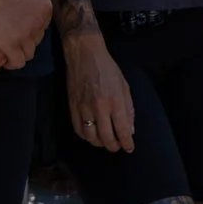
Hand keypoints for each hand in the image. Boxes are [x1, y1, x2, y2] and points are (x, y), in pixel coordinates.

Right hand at [0, 0, 63, 68]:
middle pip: (35, 41)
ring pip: (27, 53)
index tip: (15, 26)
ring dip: (17, 52)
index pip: (42, 27)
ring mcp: (25, 35)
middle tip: (8, 37)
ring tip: (4, 49)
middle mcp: (39, 22)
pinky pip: (17, 62)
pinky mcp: (10, 45)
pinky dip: (10, 62)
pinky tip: (1, 57)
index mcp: (45, 7)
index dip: (28, 28)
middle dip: (23, 40)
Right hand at [65, 33, 135, 151]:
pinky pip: (78, 129)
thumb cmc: (108, 69)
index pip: (123, 130)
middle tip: (117, 147)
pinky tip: (91, 135)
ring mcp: (84, 108)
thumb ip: (129, 109)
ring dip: (99, 143)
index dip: (127, 143)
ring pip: (90, 136)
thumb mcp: (125, 86)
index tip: (129, 148)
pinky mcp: (72, 107)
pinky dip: (85, 136)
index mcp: (115, 101)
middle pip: (106, 137)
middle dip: (113, 146)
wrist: (85, 55)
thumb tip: (130, 130)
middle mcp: (100, 107)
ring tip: (105, 142)